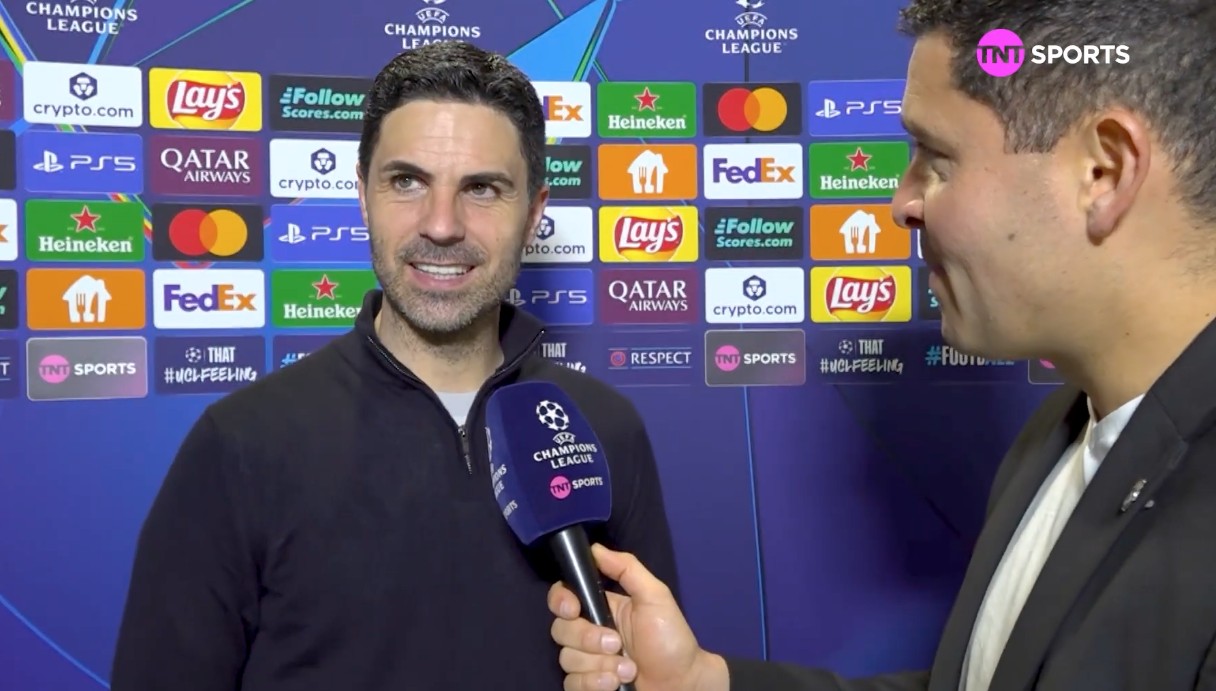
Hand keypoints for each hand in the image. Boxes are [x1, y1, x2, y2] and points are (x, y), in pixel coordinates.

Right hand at [547, 544, 727, 690]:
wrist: (682, 682)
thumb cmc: (671, 638)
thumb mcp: (655, 596)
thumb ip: (627, 569)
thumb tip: (595, 548)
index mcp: (601, 607)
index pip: (563, 597)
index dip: (561, 601)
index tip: (573, 610)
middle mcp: (588, 633)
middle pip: (561, 630)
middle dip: (589, 639)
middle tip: (617, 644)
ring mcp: (587, 661)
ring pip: (566, 659)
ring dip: (599, 665)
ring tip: (628, 669)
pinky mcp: (589, 685)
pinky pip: (572, 684)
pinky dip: (593, 684)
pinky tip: (615, 684)